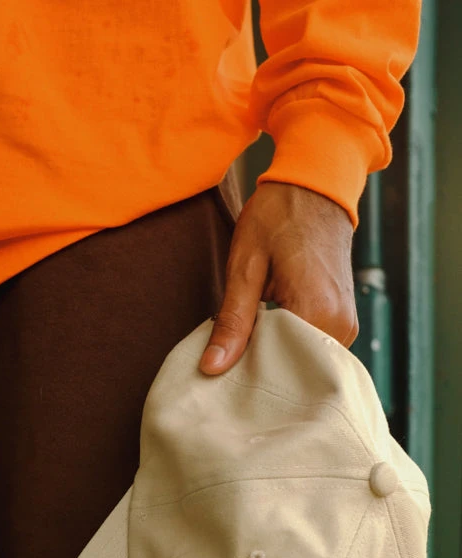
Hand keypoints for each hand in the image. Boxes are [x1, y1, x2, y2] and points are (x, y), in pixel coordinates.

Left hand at [200, 182, 357, 374]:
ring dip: (275, 358)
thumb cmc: (279, 216)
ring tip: (248, 347)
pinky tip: (266, 338)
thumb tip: (212, 367)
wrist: (316, 185)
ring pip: (303, 362)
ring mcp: (346, 325)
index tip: (222, 371)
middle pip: (293, 369)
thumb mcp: (245, 266)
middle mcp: (341, 326)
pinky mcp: (343, 321)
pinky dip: (287, 348)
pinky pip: (311, 349)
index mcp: (318, 312)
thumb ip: (233, 321)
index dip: (248, 372)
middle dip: (261, 369)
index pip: (280, 368)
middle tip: (229, 361)